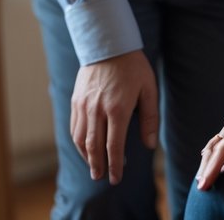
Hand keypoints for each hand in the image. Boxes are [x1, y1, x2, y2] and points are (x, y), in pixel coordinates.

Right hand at [70, 50, 158, 184]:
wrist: (108, 44)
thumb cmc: (133, 67)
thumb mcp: (149, 89)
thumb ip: (149, 118)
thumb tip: (149, 144)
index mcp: (117, 109)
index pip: (114, 146)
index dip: (115, 165)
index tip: (117, 178)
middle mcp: (97, 110)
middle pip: (94, 147)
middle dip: (98, 165)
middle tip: (102, 178)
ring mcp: (83, 106)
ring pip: (81, 139)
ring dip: (86, 156)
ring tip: (93, 167)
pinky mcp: (76, 101)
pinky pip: (74, 127)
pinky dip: (78, 142)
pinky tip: (84, 147)